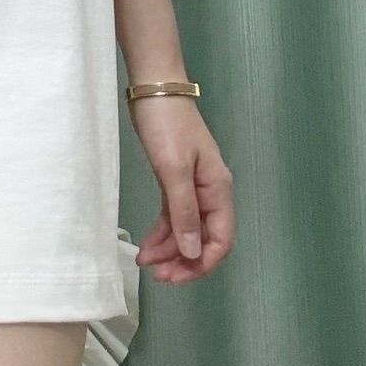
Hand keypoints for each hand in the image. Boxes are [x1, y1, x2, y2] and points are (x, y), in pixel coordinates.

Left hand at [130, 96, 233, 283]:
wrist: (154, 87)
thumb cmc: (166, 124)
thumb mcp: (174, 170)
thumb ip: (184, 212)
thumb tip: (194, 253)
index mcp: (218, 189)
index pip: (220, 240)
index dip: (202, 264)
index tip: (176, 277)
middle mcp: (210, 191)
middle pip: (204, 239)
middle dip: (184, 261)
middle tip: (158, 276)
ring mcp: (193, 186)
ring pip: (187, 229)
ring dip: (170, 249)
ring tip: (145, 262)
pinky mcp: (176, 179)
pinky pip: (174, 215)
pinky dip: (162, 232)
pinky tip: (147, 245)